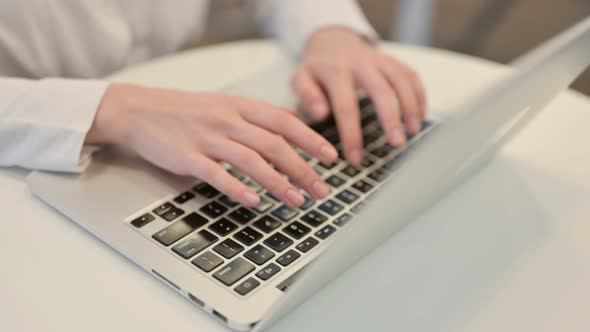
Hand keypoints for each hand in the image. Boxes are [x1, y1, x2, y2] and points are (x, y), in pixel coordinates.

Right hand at [86, 84, 337, 207]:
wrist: (139, 110)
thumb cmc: (186, 110)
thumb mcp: (226, 102)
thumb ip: (258, 113)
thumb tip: (293, 119)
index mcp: (240, 106)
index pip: (284, 122)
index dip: (310, 140)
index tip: (330, 158)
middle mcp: (228, 120)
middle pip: (274, 144)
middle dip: (303, 169)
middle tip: (321, 190)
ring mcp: (207, 138)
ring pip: (250, 160)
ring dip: (277, 182)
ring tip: (297, 201)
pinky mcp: (187, 157)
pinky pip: (216, 173)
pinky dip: (237, 188)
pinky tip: (254, 202)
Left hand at [292, 28, 426, 164]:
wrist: (331, 41)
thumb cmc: (317, 70)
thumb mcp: (301, 79)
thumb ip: (306, 97)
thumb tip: (320, 114)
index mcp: (335, 71)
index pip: (346, 106)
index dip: (352, 135)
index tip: (356, 159)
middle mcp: (361, 63)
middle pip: (381, 90)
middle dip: (391, 118)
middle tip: (398, 144)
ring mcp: (380, 60)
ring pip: (401, 80)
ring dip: (411, 107)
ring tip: (413, 132)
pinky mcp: (393, 61)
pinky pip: (411, 75)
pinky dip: (419, 96)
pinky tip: (420, 117)